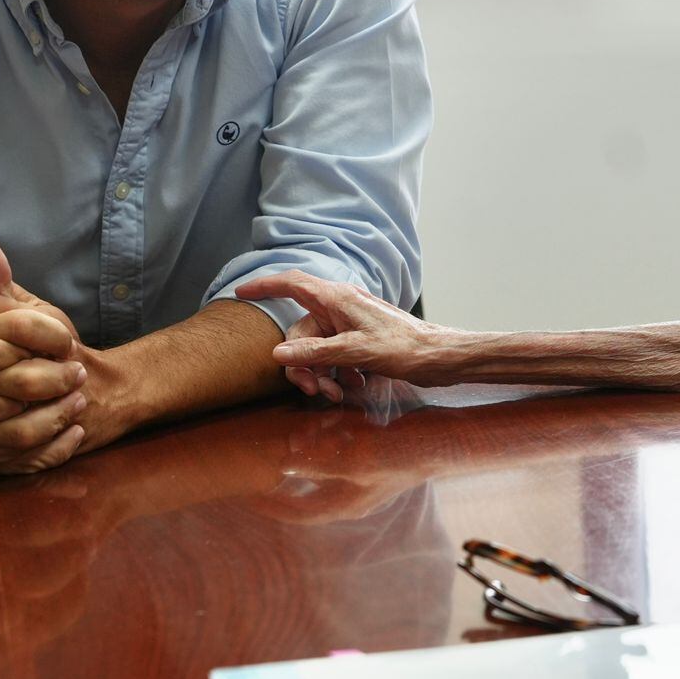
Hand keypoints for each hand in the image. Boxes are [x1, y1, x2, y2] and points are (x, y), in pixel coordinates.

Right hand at [235, 270, 445, 386]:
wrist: (440, 357)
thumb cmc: (404, 348)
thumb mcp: (356, 352)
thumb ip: (316, 352)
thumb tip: (278, 353)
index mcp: (337, 299)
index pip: (292, 284)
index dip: (264, 286)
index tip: (239, 293)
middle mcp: (341, 306)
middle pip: (300, 332)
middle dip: (302, 364)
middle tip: (314, 391)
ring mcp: (350, 322)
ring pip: (316, 347)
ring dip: (321, 373)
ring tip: (337, 394)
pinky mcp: (360, 338)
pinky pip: (334, 353)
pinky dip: (337, 372)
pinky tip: (352, 387)